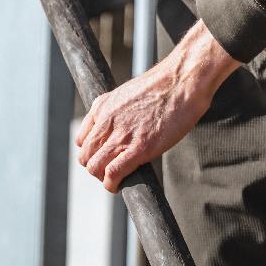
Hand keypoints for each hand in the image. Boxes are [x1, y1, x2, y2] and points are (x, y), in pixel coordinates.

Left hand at [75, 19, 238, 192]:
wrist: (183, 81)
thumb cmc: (164, 85)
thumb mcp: (131, 93)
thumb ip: (120, 111)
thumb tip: (123, 127)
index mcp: (102, 105)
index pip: (82, 140)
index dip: (93, 152)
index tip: (105, 155)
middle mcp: (106, 120)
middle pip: (86, 156)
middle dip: (96, 166)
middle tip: (113, 168)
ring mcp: (121, 135)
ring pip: (94, 167)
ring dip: (103, 177)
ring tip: (117, 178)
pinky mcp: (138, 148)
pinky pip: (112, 173)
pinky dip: (112, 184)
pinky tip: (118, 185)